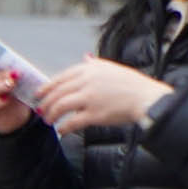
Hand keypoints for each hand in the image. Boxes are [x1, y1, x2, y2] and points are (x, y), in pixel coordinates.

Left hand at [32, 56, 168, 135]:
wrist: (148, 98)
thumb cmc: (133, 85)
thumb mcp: (113, 68)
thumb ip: (96, 65)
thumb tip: (85, 58)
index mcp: (90, 69)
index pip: (61, 77)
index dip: (47, 86)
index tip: (39, 93)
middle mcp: (87, 81)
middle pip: (57, 92)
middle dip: (46, 102)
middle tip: (41, 110)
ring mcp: (89, 97)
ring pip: (60, 106)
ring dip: (51, 114)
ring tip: (49, 120)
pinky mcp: (94, 114)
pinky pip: (72, 122)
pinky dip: (64, 127)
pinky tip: (61, 130)